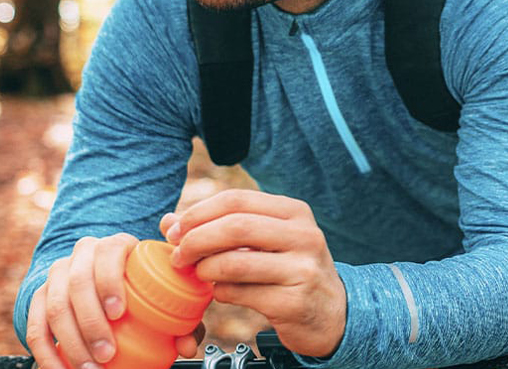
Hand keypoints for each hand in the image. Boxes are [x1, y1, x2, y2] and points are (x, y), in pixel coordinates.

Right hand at [25, 233, 202, 368]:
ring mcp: (60, 272)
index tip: (118, 314)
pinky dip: (46, 352)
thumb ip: (182, 314)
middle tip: (107, 353)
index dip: (110, 282)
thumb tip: (188, 343)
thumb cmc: (139, 283)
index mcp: (117, 245)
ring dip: (70, 342)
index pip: (110, 253)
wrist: (101, 273)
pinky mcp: (40, 294)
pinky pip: (35, 323)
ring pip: (55, 305)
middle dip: (90, 322)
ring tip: (90, 368)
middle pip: (79, 282)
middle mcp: (85, 252)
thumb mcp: (161, 288)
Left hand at [160, 190, 346, 357]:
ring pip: (235, 262)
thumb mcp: (267, 240)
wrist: (333, 312)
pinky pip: (241, 293)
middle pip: (236, 226)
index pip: (237, 199)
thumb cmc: (291, 268)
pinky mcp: (294, 302)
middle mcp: (303, 235)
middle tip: (178, 254)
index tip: (176, 229)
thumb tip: (169, 222)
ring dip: (205, 269)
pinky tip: (220, 291)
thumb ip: (223, 227)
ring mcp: (302, 268)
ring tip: (198, 274)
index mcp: (294, 211)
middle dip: (196, 239)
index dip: (200, 212)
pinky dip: (220, 292)